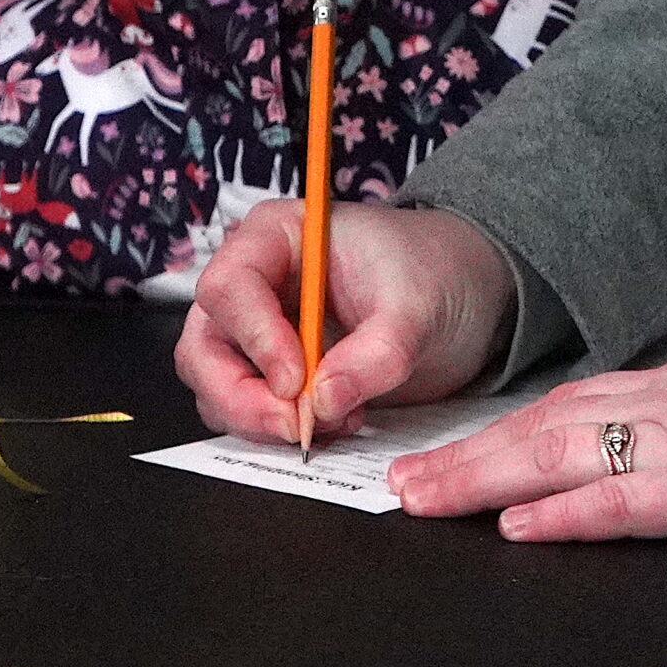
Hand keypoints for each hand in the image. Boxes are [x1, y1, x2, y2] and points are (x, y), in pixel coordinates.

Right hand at [174, 202, 513, 443]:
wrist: (461, 293)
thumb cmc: (434, 272)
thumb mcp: (417, 307)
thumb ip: (375, 353)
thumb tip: (324, 401)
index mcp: (276, 236)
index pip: (230, 286)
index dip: (255, 338)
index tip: (297, 382)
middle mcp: (254, 282)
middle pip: (205, 346)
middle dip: (241, 397)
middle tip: (295, 427)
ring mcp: (257, 330)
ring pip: (216, 387)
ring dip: (262, 420)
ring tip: (335, 421)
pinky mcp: (271, 373)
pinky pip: (249, 411)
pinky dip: (279, 430)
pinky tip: (337, 423)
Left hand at [388, 347, 666, 543]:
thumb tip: (648, 449)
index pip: (563, 411)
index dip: (498, 437)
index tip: (443, 457)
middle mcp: (663, 410)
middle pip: (542, 431)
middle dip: (467, 460)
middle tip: (402, 486)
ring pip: (563, 458)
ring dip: (488, 480)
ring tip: (427, 501)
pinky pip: (628, 501)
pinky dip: (570, 513)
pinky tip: (524, 528)